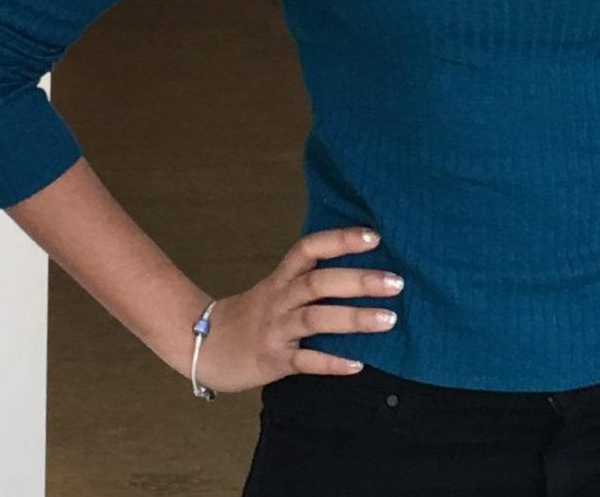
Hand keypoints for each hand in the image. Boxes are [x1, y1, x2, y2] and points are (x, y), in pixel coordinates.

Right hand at [191, 226, 402, 393]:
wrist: (203, 346)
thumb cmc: (252, 315)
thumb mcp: (276, 288)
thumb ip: (308, 278)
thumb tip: (357, 266)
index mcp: (281, 278)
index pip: (309, 249)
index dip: (339, 239)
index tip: (373, 235)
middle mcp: (279, 299)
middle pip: (318, 282)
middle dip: (358, 280)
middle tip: (395, 281)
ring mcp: (275, 329)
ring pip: (315, 318)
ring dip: (353, 318)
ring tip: (388, 319)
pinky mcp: (272, 360)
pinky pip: (304, 362)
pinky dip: (330, 362)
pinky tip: (358, 364)